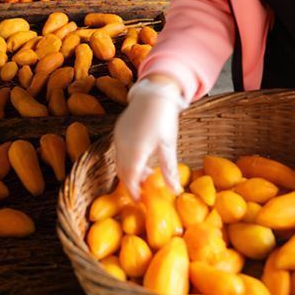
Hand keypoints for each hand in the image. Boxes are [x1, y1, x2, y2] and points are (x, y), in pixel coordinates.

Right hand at [114, 77, 186, 199]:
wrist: (154, 92)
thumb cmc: (163, 119)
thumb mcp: (168, 145)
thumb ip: (168, 169)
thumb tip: (175, 191)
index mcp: (135, 152)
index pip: (130, 179)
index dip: (134, 192)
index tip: (141, 201)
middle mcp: (122, 146)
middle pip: (122, 172)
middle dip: (131, 184)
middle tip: (144, 193)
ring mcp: (119, 138)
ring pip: (120, 162)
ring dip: (130, 172)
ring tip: (146, 176)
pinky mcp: (119, 131)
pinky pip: (120, 152)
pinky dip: (128, 160)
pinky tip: (142, 160)